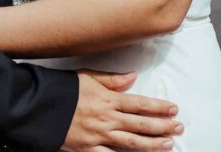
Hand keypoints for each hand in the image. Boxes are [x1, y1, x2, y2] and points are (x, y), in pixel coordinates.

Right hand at [61, 70, 182, 151]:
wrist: (41, 106)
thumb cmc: (64, 90)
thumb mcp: (88, 77)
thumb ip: (112, 79)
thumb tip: (133, 76)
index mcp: (108, 99)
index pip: (140, 104)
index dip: (159, 107)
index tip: (173, 109)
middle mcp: (107, 118)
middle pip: (141, 124)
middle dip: (162, 127)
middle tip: (179, 128)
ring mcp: (99, 136)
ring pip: (132, 143)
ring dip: (152, 144)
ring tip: (168, 145)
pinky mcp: (89, 150)